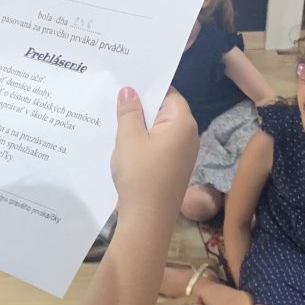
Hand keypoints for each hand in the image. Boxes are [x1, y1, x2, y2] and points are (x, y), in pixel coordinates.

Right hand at [111, 87, 197, 220]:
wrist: (147, 220)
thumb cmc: (140, 175)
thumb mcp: (129, 138)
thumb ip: (129, 111)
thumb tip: (130, 90)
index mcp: (183, 123)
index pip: (169, 94)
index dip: (148, 89)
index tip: (126, 84)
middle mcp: (189, 136)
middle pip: (165, 112)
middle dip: (142, 108)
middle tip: (116, 101)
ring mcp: (183, 155)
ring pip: (160, 131)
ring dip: (140, 128)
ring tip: (116, 123)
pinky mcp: (174, 169)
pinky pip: (159, 147)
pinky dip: (144, 144)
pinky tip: (125, 147)